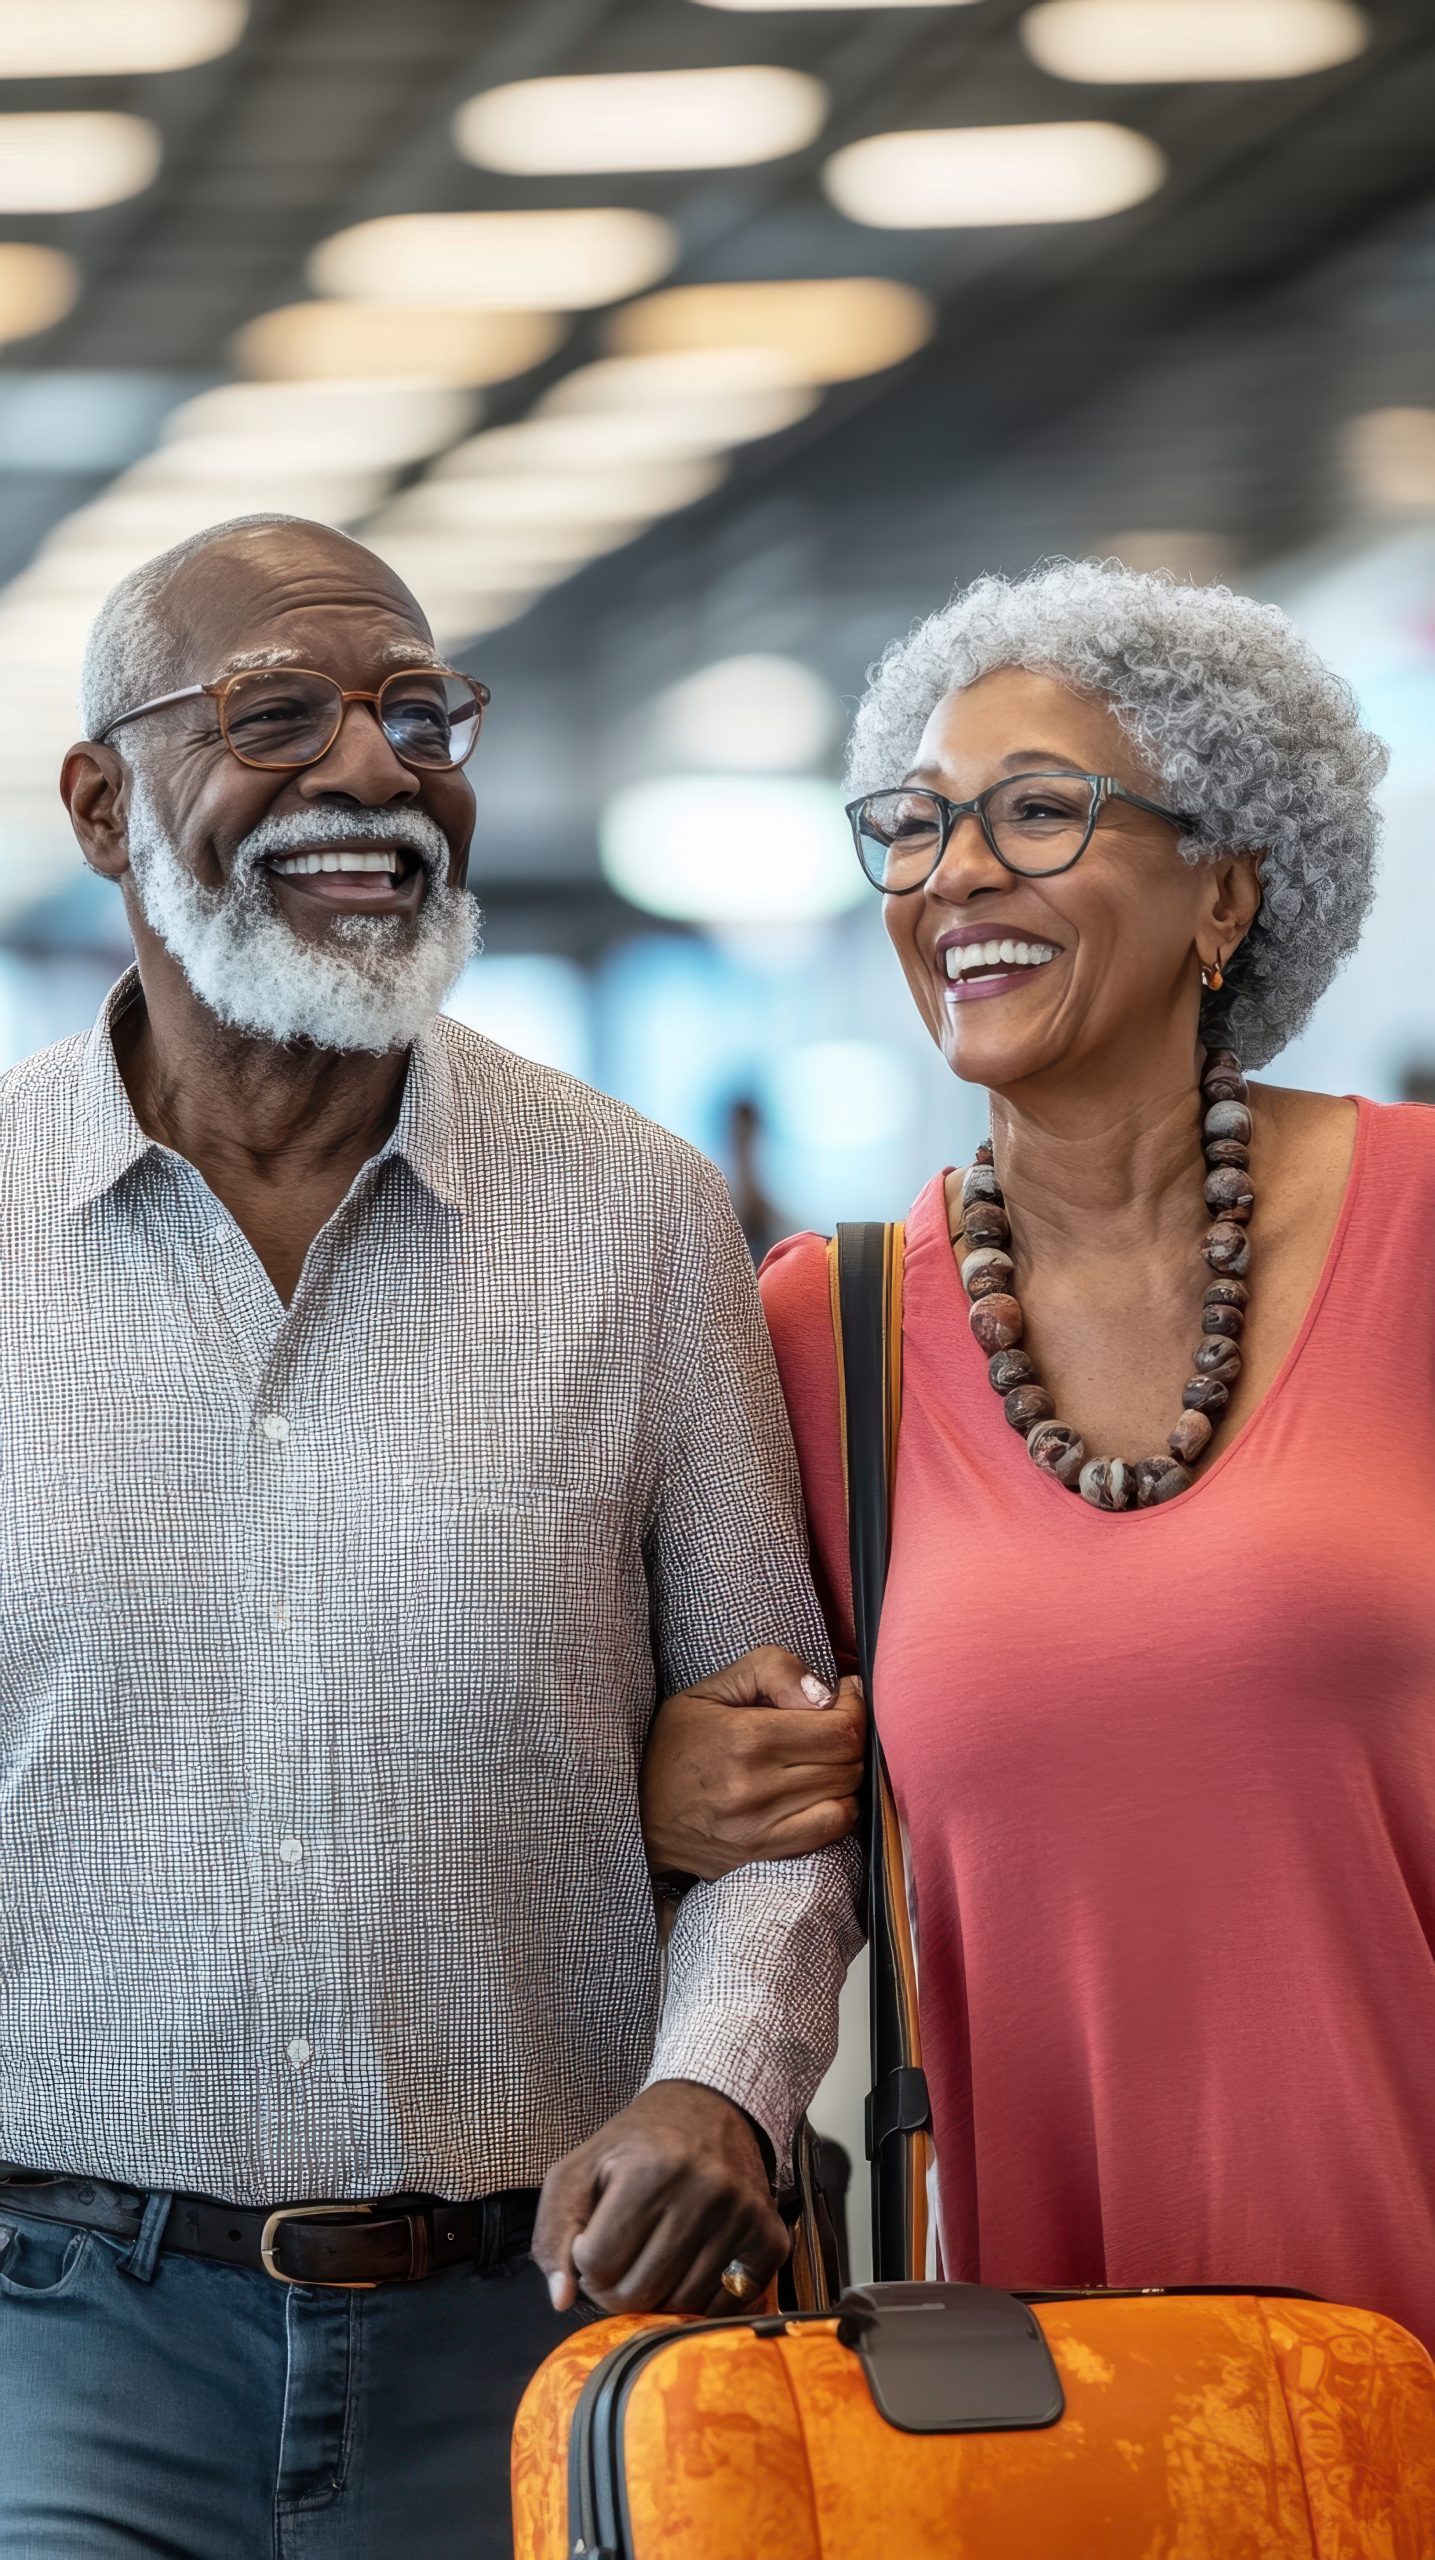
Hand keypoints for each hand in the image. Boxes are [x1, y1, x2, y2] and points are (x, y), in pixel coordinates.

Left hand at [532, 2080, 788, 2314]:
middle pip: (638, 2294)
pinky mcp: (771, 2239)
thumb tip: (562, 2300)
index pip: (597, 2265)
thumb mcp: (581, 2168)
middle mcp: (704, 2192)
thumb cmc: (637, 2145)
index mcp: (650, 2170)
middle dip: (616, 2288)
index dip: (585, 2261)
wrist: (710, 2109)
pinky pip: (723, 2306)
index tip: (594, 2240)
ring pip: (680, 2307)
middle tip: (621, 2257)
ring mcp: (742, 2217)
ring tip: (652, 2258)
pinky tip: (688, 2266)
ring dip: (657, 2297)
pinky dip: (699, 2300)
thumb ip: (554, 2232)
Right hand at [640, 1646, 864, 1880]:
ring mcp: (760, 1828)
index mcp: (746, 1738)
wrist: (633, 1809)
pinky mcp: (761, 1853)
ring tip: (824, 1758)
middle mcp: (756, 1788)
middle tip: (831, 1723)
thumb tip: (827, 1693)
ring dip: (846, 1773)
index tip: (845, 1696)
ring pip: (845, 1797)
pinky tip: (822, 1793)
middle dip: (850, 1737)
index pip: (840, 1729)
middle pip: (847, 1763)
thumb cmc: (675, 1743)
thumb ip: (772, 1670)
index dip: (855, 1708)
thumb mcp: (711, 1688)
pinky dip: (840, 1809)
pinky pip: (830, 1832)